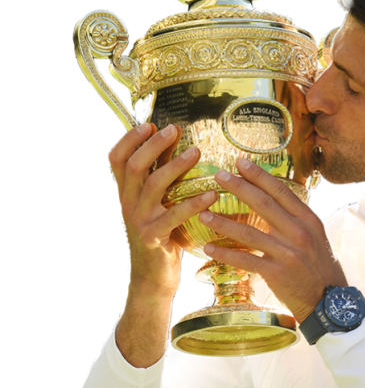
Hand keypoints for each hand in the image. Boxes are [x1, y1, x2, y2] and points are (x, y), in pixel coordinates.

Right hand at [108, 123, 217, 301]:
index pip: (116, 159)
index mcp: (126, 192)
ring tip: (196, 152)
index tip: (149, 123)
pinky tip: (212, 194)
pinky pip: (174, 215)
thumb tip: (177, 141)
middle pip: (134, 166)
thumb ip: (161, 175)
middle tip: (174, 130)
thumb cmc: (161, 234)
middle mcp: (128, 203)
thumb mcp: (156, 203)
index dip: (129, 139)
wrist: (153, 276)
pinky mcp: (154, 236)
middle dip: (153, 145)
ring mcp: (139, 220)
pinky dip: (194, 203)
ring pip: (153, 185)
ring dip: (175, 165)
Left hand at [201, 159, 347, 322]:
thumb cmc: (318, 264)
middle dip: (238, 187)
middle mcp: (298, 232)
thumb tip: (273, 196)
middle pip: (263, 204)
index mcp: (307, 219)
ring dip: (224, 222)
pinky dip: (226, 253)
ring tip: (203, 213)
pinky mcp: (276, 273)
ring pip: (249, 232)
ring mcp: (287, 253)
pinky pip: (245, 260)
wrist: (328, 299)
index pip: (280, 190)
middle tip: (218, 176)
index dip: (259, 175)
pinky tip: (209, 248)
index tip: (241, 162)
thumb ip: (295, 216)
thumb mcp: (314, 234)